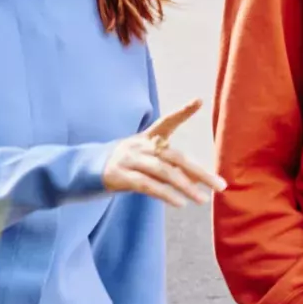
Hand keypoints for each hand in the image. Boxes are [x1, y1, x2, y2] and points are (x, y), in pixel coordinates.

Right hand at [103, 99, 222, 207]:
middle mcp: (139, 146)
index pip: (166, 122)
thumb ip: (169, 167)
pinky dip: (165, 194)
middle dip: (200, 172)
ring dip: (185, 186)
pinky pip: (147, 185)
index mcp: (146, 138)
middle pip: (175, 157)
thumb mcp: (145, 161)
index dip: (182, 112)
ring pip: (163, 172)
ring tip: (203, 200)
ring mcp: (129, 160)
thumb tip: (199, 180)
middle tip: (220, 185)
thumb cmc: (123, 166)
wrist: (82, 171)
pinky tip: (180, 203)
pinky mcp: (120, 176)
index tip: (198, 100)